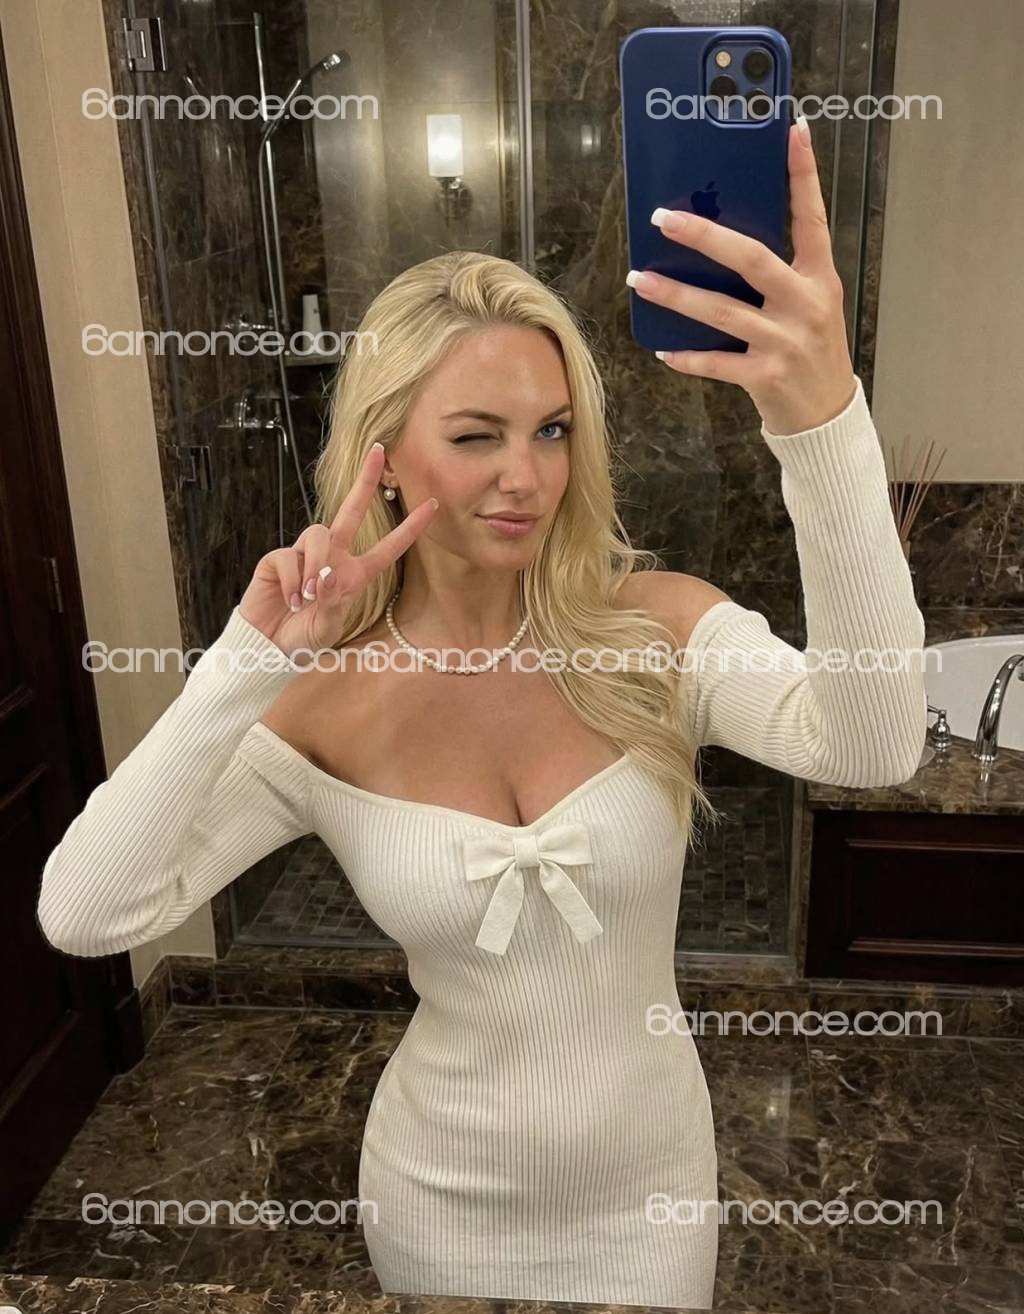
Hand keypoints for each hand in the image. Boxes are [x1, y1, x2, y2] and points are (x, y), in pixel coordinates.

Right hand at [238, 443, 436, 658]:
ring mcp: (304, 554)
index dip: (411, 528)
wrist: (266, 646)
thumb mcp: (327, 627)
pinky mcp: (277, 558)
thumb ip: (332, 602)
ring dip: (315, 565)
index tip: (433, 505)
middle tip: (378, 451)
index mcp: (354, 574)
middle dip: (364, 481)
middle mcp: (332, 558)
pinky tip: (289, 599)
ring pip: (318, 534)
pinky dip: (291, 580)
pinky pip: (289, 557)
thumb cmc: (302, 638)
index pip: (388, 548)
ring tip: (307, 596)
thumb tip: (325, 575)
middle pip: (352, 511)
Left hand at [627, 116, 856, 435]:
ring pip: (721, 310)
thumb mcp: (808, 303)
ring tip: (638, 279)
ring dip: (676, 294)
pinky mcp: (766, 376)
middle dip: (704, 236)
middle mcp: (805, 303)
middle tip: (663, 218)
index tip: (790, 131)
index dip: (802, 174)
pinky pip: (717, 362)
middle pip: (751, 258)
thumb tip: (722, 238)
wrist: (827, 416)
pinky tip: (664, 348)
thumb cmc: (811, 350)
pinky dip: (688, 357)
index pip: (811, 217)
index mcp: (818, 277)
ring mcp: (786, 340)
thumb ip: (778, 272)